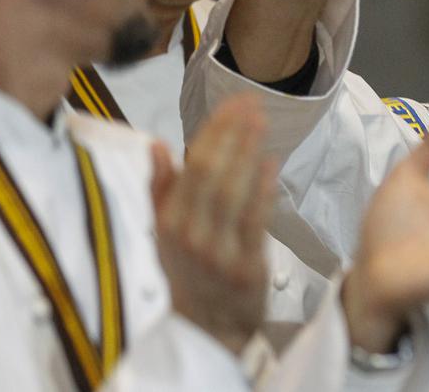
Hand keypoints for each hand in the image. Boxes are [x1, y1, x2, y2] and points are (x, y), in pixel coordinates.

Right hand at [150, 93, 274, 355]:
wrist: (209, 326)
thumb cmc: (188, 271)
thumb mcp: (165, 231)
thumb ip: (161, 187)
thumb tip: (156, 143)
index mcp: (168, 222)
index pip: (191, 165)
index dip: (214, 130)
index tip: (234, 102)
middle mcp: (189, 235)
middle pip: (211, 174)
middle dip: (233, 133)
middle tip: (254, 102)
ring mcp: (217, 252)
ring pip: (232, 194)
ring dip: (248, 153)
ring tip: (263, 122)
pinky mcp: (246, 267)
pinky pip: (254, 222)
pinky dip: (262, 190)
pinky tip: (271, 164)